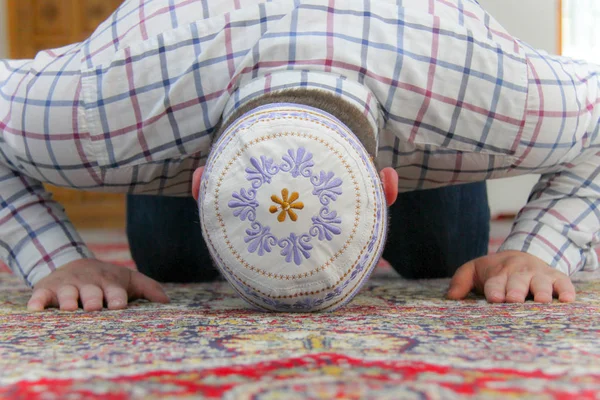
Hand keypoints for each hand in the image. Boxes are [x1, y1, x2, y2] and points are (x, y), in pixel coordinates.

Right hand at [27, 259, 169, 311]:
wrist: (76, 264)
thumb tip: (168, 302)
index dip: (117, 298)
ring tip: (69, 309)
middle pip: (91, 294)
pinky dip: (37, 301)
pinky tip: (35, 309)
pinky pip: (41, 295)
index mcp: (110, 284)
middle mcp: (89, 284)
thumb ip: (149, 289)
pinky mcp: (47, 289)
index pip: (116, 292)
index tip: (119, 305)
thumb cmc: (108, 280)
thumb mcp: (129, 280)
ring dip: (68, 301)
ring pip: (67, 295)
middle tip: (94, 307)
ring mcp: (67, 286)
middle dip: (93, 300)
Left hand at [446, 250, 575, 302]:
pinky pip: (564, 283)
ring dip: (541, 291)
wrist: (522, 253)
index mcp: (498, 273)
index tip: (494, 299)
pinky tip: (567, 299)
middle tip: (514, 300)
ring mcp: (539, 275)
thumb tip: (450, 297)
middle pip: (518, 283)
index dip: (495, 291)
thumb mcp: (474, 270)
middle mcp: (519, 274)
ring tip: (541, 300)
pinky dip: (566, 290)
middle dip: (516, 291)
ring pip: (541, 283)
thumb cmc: (495, 270)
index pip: (495, 283)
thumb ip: (461, 281)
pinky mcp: (557, 278)